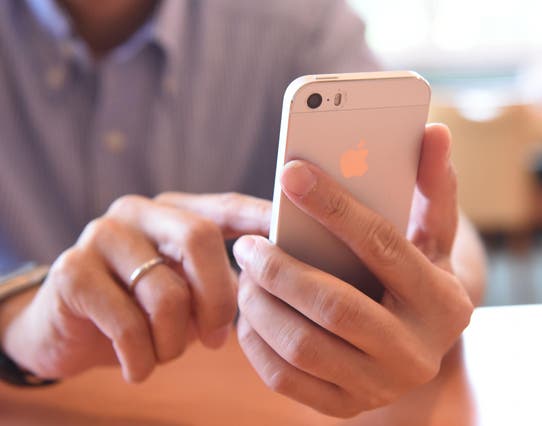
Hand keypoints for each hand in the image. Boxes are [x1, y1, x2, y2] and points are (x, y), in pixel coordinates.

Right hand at [0, 193, 270, 381]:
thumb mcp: (188, 294)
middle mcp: (138, 212)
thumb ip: (223, 282)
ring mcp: (101, 236)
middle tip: (219, 338)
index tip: (295, 230)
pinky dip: (142, 357)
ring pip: (166, 290)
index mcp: (173, 212)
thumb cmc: (142, 312)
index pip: (227, 207)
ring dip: (176, 340)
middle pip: (199, 239)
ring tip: (166, 354)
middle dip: (218, 299)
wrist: (66, 333)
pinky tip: (138, 368)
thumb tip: (275, 287)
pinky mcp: (69, 272)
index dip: (262, 217)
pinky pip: (127, 323)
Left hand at [233, 124, 473, 416]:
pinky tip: (249, 311)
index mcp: (443, 302)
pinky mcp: (344, 406)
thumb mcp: (431, 238)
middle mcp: (417, 353)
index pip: (382, 246)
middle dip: (281, 270)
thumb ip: (431, 188)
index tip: (291, 173)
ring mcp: (379, 386)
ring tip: (245, 273)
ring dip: (261, 304)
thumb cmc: (416, 280)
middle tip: (248, 244)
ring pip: (303, 344)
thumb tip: (433, 130)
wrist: (415, 349)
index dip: (334, 206)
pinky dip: (256, 341)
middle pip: (335, 306)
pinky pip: (285, 378)